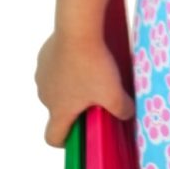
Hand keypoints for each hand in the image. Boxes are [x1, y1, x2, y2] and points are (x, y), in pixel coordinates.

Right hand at [35, 31, 134, 146]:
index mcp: (58, 110)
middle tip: (96, 94)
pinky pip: (54, 65)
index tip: (79, 132)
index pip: (52, 138)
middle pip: (56, 109)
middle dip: (74, 105)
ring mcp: (42, 74)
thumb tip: (127, 114)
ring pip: (55, 86)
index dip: (65, 140)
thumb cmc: (94, 65)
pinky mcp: (44, 54)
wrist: (78, 28)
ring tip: (91, 70)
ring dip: (69, 83)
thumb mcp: (114, 93)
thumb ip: (122, 109)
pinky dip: (65, 64)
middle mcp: (45, 95)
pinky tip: (82, 53)